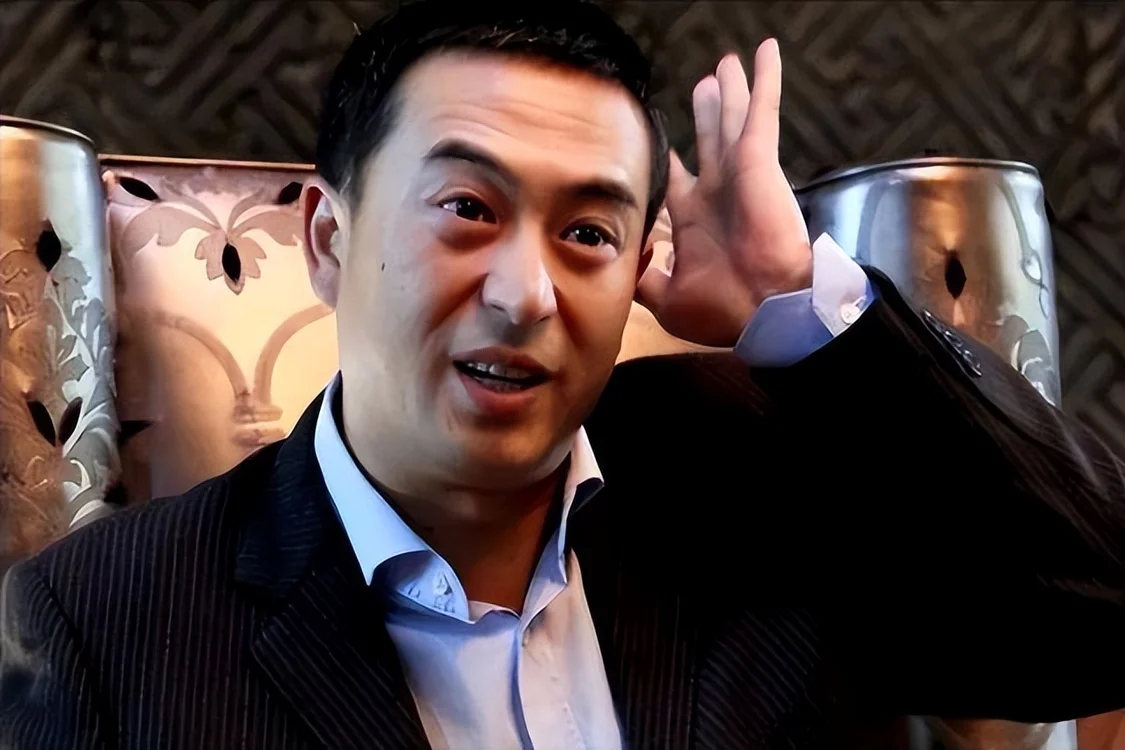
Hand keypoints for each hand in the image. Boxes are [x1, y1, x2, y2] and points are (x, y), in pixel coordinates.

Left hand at [637, 39, 811, 346]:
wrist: (765, 309)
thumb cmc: (724, 308)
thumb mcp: (668, 298)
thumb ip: (644, 278)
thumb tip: (623, 263)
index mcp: (696, 220)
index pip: (679, 180)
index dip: (672, 161)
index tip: (665, 144)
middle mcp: (717, 191)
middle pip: (708, 140)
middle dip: (706, 113)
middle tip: (704, 84)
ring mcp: (739, 173)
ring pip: (732, 119)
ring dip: (731, 91)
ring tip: (726, 63)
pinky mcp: (758, 161)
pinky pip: (761, 112)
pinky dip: (765, 81)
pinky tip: (766, 52)